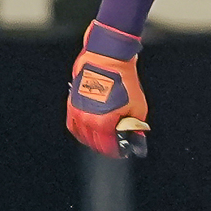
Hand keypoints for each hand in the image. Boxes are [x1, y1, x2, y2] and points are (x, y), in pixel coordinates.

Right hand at [65, 21, 148, 157]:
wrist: (108, 58)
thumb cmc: (124, 80)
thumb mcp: (138, 106)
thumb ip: (135, 126)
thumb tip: (134, 136)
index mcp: (103, 123)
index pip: (108, 148)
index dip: (117, 152)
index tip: (123, 151)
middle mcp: (87, 120)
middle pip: (95, 144)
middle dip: (106, 146)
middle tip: (115, 145)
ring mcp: (77, 112)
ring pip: (82, 136)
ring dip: (93, 140)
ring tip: (103, 138)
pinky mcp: (72, 103)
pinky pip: (73, 125)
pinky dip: (80, 131)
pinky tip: (88, 130)